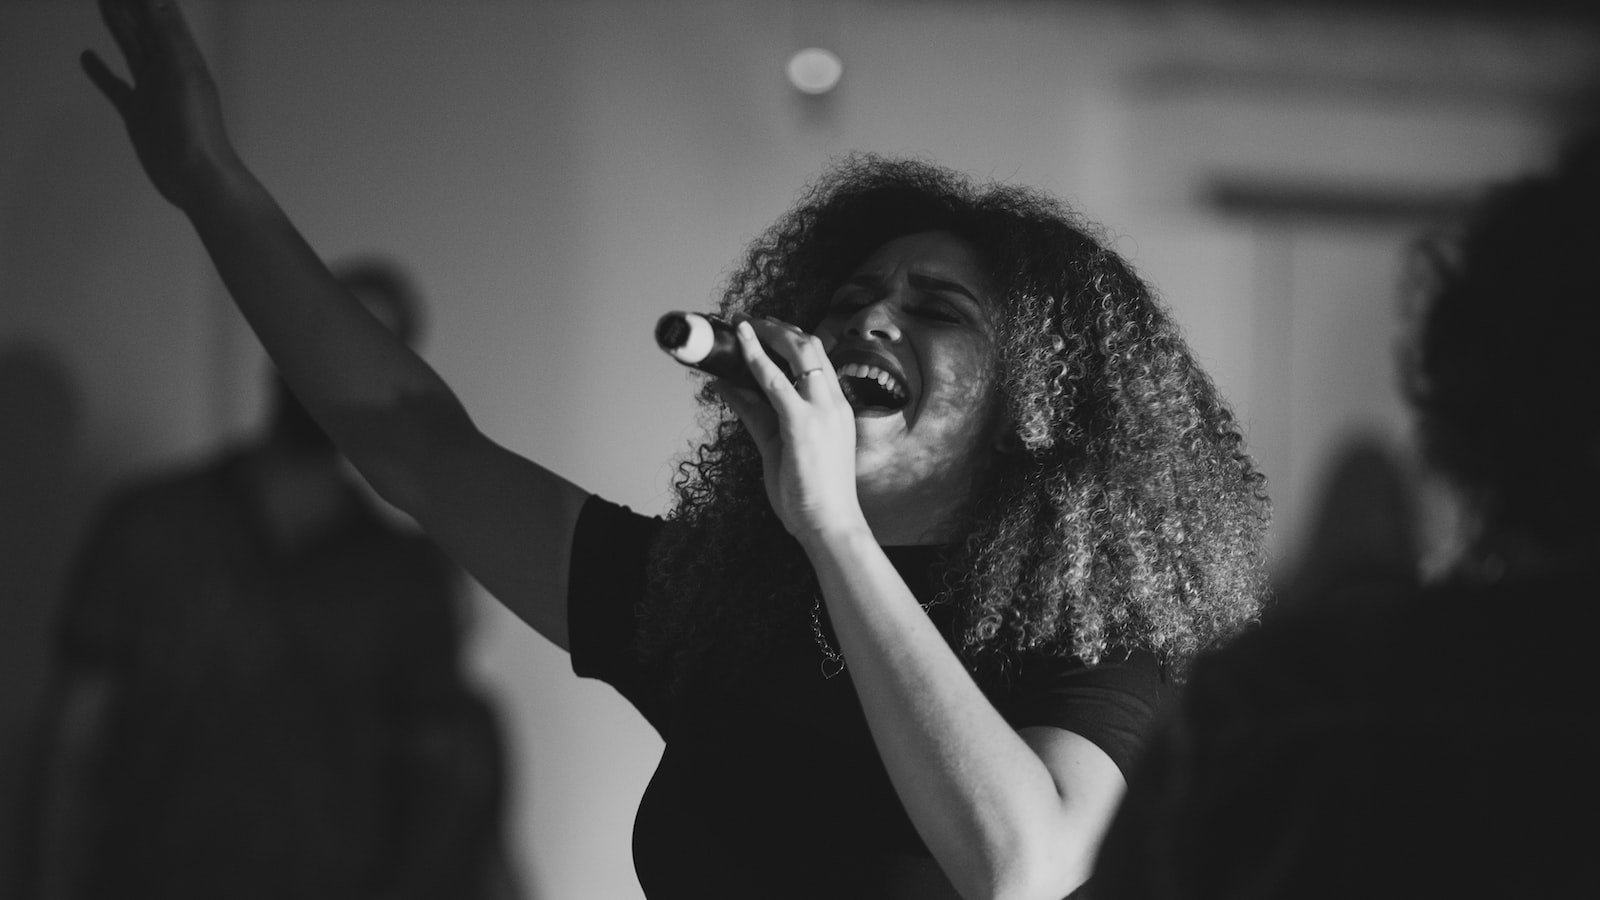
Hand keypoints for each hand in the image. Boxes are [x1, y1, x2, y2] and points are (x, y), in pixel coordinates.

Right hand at [82, 0, 239, 209]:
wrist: (197, 177)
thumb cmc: (195, 127)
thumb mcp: (182, 71)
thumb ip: (167, 32)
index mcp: (182, 56)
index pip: (161, 12)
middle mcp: (168, 69)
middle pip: (144, 26)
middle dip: (130, 3)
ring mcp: (152, 91)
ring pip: (131, 48)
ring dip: (117, 24)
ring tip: (102, 1)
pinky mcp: (138, 114)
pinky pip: (116, 86)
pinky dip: (101, 72)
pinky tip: (88, 57)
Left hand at [711, 316, 867, 540]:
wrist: (831, 525)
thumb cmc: (811, 494)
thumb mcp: (777, 446)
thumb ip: (753, 414)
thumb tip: (724, 386)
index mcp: (835, 408)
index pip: (818, 360)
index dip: (792, 338)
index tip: (767, 329)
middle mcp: (833, 402)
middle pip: (811, 346)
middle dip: (778, 327)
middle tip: (748, 320)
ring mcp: (821, 410)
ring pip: (798, 352)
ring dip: (767, 332)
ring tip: (741, 324)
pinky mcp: (802, 423)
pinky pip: (774, 381)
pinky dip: (754, 357)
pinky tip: (740, 342)